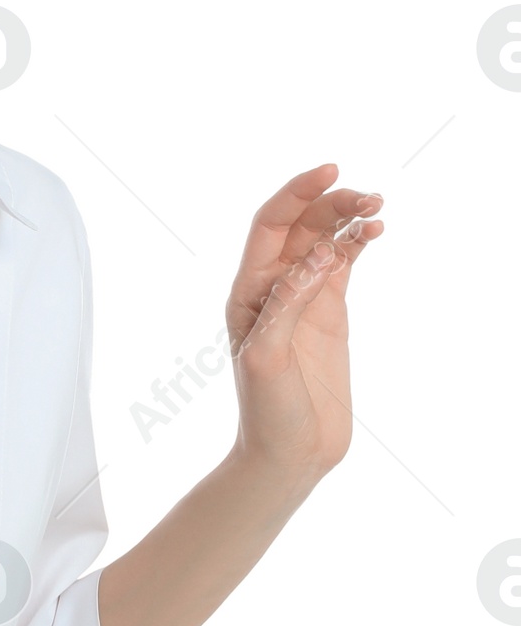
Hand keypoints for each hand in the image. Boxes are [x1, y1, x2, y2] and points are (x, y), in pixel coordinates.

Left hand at [224, 164, 383, 489]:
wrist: (288, 453)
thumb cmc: (266, 412)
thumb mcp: (267, 358)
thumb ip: (287, 305)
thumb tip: (319, 255)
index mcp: (247, 292)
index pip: (269, 227)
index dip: (296, 194)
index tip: (331, 171)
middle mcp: (272, 288)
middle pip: (300, 226)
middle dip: (330, 202)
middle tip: (369, 196)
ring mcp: (302, 298)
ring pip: (324, 241)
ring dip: (347, 218)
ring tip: (378, 207)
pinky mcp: (327, 313)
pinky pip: (343, 265)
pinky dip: (358, 244)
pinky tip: (375, 231)